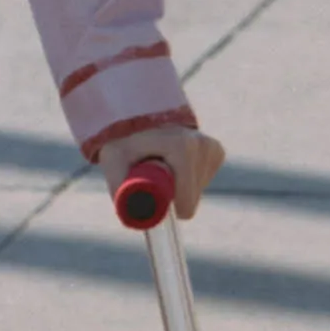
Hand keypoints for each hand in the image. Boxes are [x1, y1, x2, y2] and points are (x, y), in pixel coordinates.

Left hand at [97, 121, 224, 221]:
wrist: (138, 115)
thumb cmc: (123, 140)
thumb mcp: (113, 160)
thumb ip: (119, 187)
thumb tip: (132, 215)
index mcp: (183, 148)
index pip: (186, 201)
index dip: (170, 207)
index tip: (156, 198)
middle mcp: (202, 145)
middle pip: (192, 196)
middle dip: (172, 195)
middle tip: (152, 174)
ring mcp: (212, 147)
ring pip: (198, 189)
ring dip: (179, 186)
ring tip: (161, 165)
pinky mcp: (216, 150)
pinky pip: (203, 179)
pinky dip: (188, 178)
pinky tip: (174, 164)